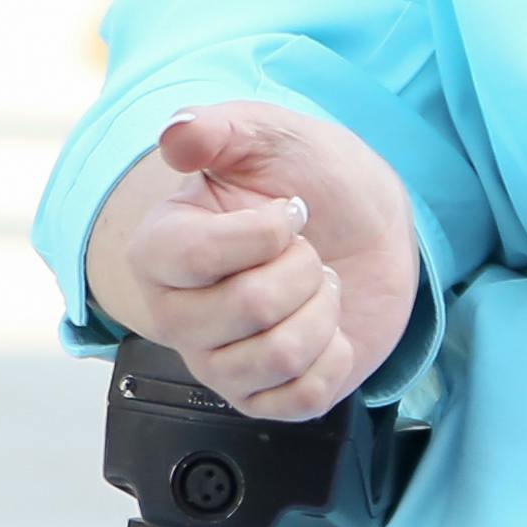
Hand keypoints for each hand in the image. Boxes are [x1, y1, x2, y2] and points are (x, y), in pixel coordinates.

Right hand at [82, 104, 419, 423]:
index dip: (266, 231)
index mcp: (159, 248)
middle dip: (306, 267)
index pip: (194, 256)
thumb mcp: (267, 135)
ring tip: (317, 286)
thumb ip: (217, 127)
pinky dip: (337, 357)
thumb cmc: (309, 178)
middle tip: (308, 251)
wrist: (366, 225)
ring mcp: (216, 363)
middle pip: (248, 306)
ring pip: (281, 354)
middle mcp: (174, 313)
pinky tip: (327, 329)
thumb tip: (176, 134)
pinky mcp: (263, 399)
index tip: (290, 209)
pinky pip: (305, 398)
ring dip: (324, 309)